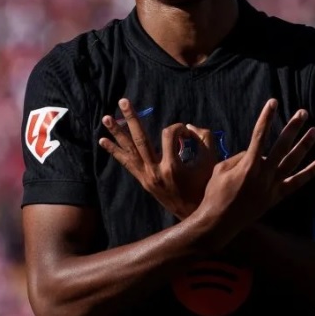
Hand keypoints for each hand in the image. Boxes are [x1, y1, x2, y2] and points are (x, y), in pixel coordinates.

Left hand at [99, 99, 218, 218]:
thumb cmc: (205, 187)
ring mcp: (146, 177)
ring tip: (106, 118)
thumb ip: (205, 138)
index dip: (178, 128)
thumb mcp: (211, 162)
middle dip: (131, 119)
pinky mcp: (143, 181)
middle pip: (140, 139)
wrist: (194, 215)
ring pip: (129, 151)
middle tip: (123, 101)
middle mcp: (155, 172)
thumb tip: (189, 126)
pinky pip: (126, 164)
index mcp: (172, 167)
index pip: (169, 135)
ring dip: (117, 133)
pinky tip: (103, 141)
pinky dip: (115, 152)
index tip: (188, 133)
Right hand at [195, 99, 314, 249]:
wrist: (218, 223)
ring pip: (293, 162)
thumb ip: (239, 157)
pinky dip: (308, 173)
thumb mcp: (221, 169)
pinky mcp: (275, 198)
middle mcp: (264, 175)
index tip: (273, 102)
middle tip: (303, 113)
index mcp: (248, 165)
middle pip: (282, 146)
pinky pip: (296, 183)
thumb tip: (254, 151)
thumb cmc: (214, 194)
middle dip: (293, 127)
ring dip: (305, 145)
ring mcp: (272, 187)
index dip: (267, 117)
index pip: (259, 135)